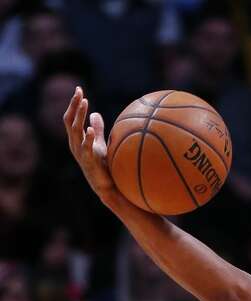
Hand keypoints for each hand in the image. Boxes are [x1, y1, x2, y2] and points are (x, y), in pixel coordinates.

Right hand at [62, 86, 117, 202]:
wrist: (106, 186)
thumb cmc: (102, 165)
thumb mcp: (99, 144)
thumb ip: (97, 129)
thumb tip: (95, 114)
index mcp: (76, 139)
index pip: (71, 118)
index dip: (74, 104)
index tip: (79, 90)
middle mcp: (74, 144)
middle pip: (70, 120)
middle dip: (74, 105)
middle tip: (79, 92)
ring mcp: (80, 152)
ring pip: (75, 130)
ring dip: (79, 115)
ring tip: (85, 102)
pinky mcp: (88, 161)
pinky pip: (85, 147)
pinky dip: (87, 138)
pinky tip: (89, 129)